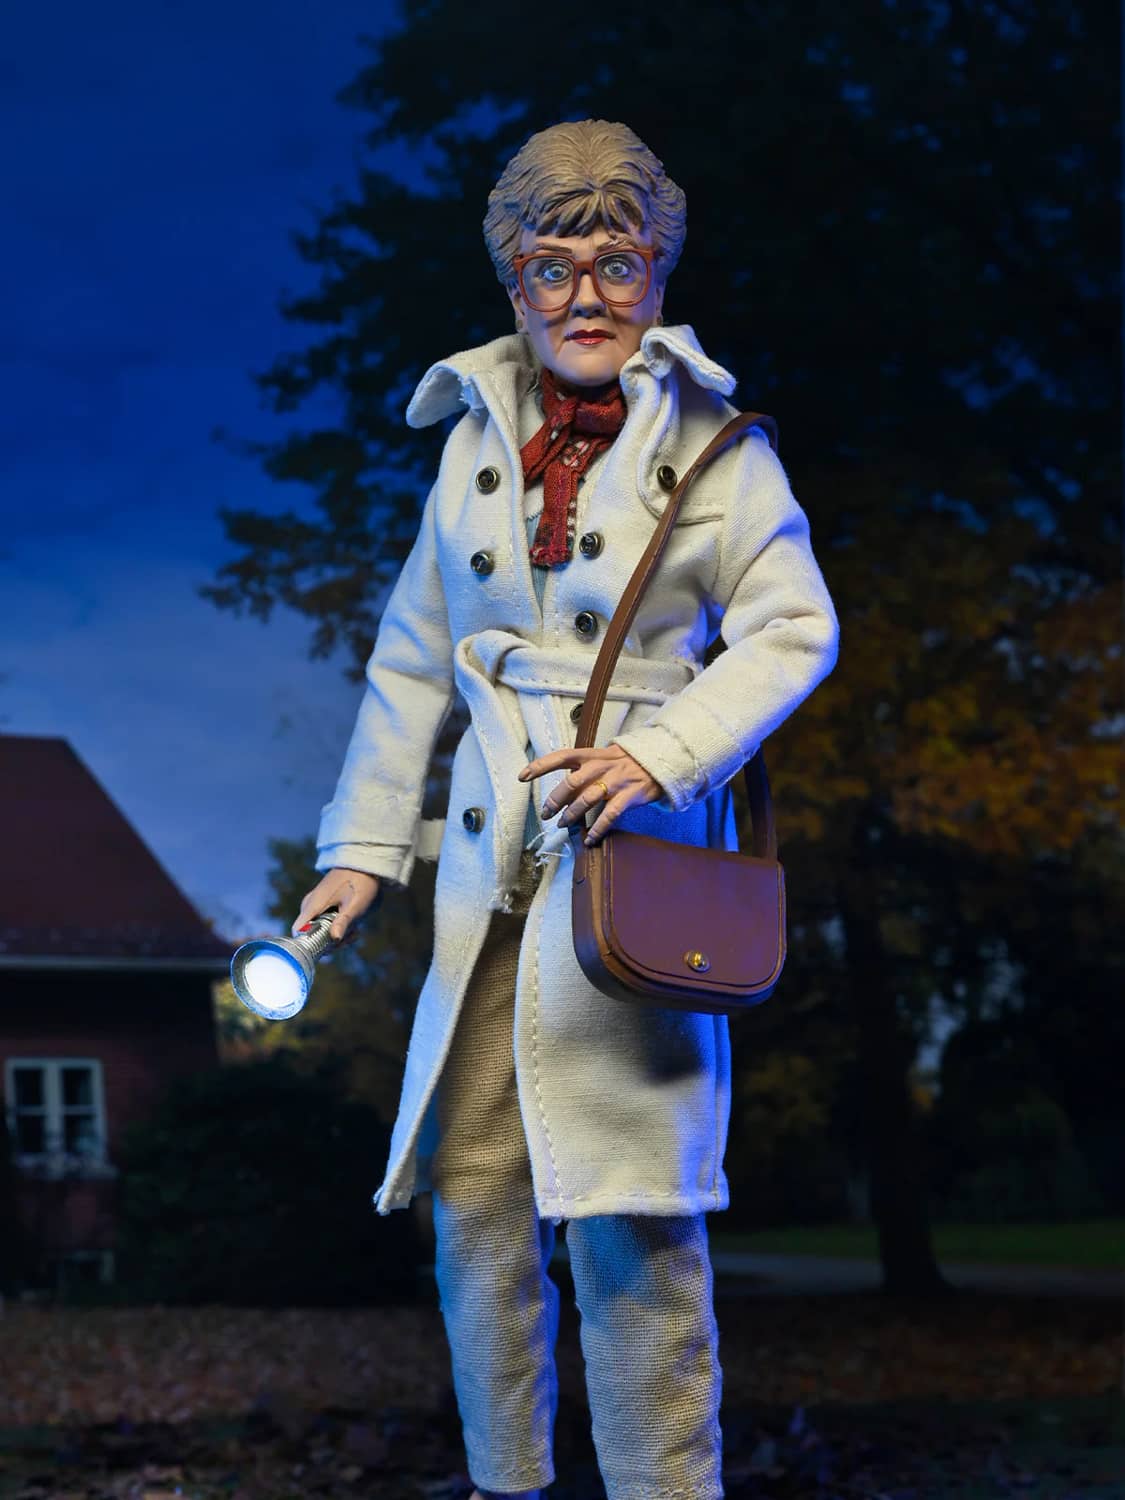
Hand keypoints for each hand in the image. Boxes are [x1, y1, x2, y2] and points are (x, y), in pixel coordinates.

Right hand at [292, 868, 380, 943]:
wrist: (363, 864)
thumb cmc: (360, 882)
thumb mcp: (355, 904)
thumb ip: (344, 921)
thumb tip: (335, 939)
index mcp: (313, 905)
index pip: (297, 931)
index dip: (310, 944)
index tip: (331, 945)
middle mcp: (308, 906)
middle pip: (309, 934)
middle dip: (330, 941)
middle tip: (350, 936)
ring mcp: (313, 906)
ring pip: (318, 931)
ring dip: (336, 935)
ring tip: (355, 931)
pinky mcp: (320, 906)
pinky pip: (323, 924)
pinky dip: (336, 928)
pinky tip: (353, 927)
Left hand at [518, 744, 663, 845]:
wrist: (657, 762)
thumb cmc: (623, 763)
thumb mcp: (601, 760)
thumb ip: (582, 773)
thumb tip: (561, 795)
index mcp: (591, 755)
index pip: (561, 757)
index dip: (540, 766)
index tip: (522, 776)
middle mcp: (601, 767)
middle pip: (571, 782)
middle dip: (555, 800)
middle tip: (546, 814)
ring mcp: (616, 781)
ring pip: (588, 799)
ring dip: (572, 814)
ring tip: (563, 824)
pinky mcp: (629, 796)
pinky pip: (609, 815)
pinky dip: (597, 829)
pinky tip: (589, 839)